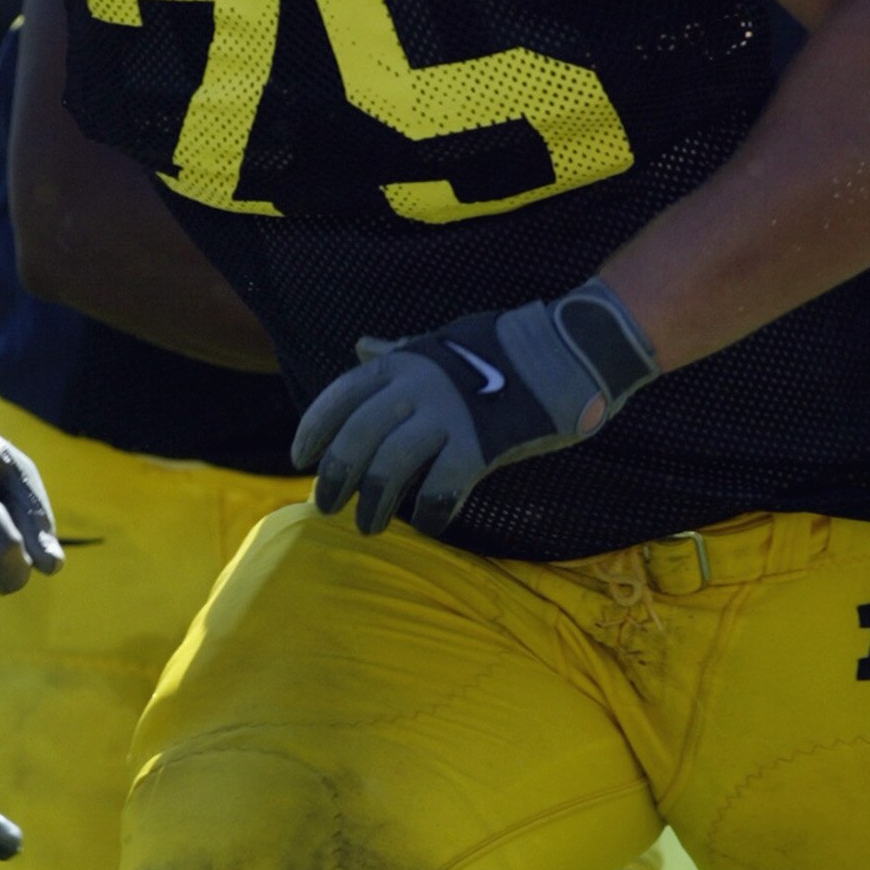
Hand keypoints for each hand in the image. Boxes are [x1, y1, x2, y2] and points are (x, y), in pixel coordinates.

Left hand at [292, 279, 658, 538]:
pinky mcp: (480, 445)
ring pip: (389, 467)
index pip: (340, 396)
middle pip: (357, 438)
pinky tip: (426, 525)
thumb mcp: (440, 342)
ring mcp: (448, 416)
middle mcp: (417, 387)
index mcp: (404, 362)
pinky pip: (440, 488)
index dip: (314, 429)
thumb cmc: (504, 349)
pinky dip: (427, 513)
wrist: (568, 352)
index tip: (301, 459)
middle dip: (335, 477)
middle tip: (325, 507)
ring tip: (367, 527)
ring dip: (373, 504)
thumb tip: (361, 348)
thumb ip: (398, 353)